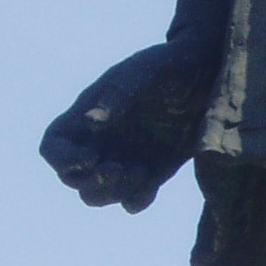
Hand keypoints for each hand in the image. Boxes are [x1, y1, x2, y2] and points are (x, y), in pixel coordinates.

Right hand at [39, 40, 215, 213]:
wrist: (212, 76)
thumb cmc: (173, 64)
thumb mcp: (146, 71)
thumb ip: (119, 93)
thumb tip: (90, 121)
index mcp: (89, 114)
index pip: (53, 146)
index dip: (63, 160)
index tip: (92, 156)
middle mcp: (101, 140)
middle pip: (72, 178)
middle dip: (91, 181)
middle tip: (119, 168)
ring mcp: (124, 158)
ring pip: (97, 194)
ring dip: (112, 193)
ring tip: (141, 171)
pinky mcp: (151, 172)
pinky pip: (131, 201)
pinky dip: (136, 200)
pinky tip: (151, 182)